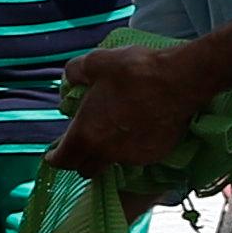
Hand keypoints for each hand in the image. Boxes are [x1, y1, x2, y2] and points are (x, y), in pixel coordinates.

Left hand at [55, 38, 212, 176]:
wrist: (178, 81)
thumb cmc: (133, 72)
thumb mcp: (96, 63)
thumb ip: (76, 72)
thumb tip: (69, 79)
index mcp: (87, 133)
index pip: (62, 159)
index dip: (54, 158)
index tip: (53, 156)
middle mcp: (107, 151)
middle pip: (86, 169)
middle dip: (79, 160)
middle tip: (81, 146)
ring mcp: (132, 156)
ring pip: (112, 163)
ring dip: (107, 154)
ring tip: (113, 134)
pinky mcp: (154, 155)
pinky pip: (135, 158)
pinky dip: (131, 149)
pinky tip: (138, 130)